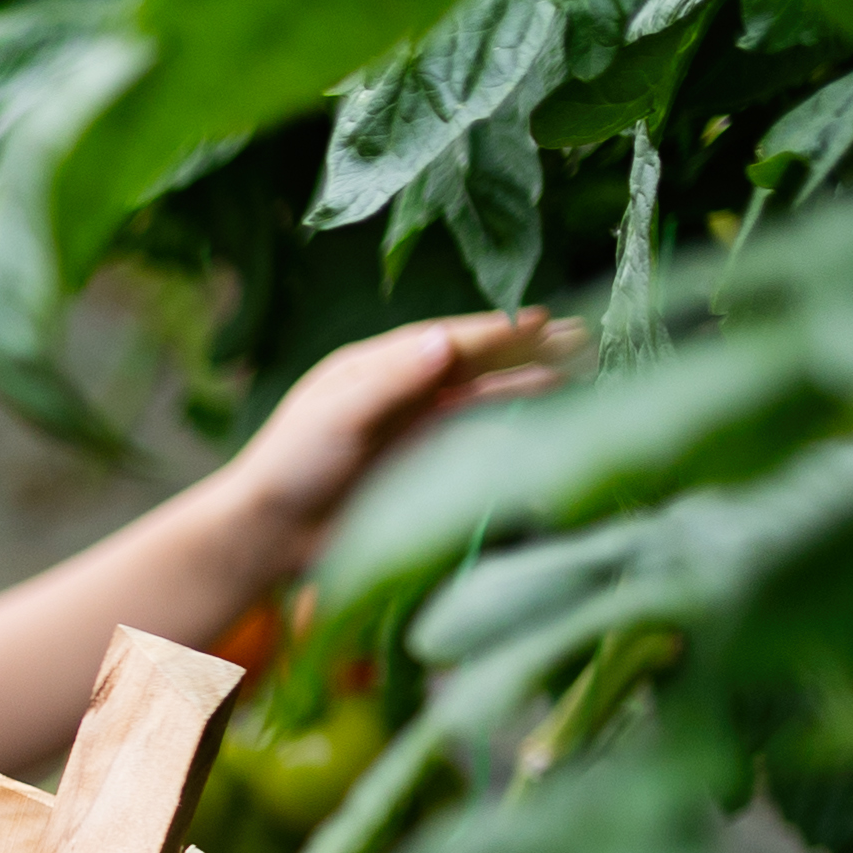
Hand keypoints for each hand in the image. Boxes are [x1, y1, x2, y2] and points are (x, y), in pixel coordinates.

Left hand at [215, 312, 575, 582]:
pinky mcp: (419, 463)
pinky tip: (545, 409)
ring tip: (580, 367)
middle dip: (526, 348)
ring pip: (482, 394)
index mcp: (372, 366)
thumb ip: (394, 382)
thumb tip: (447, 343)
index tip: (542, 319)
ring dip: (528, 380)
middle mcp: (398, 388)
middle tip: (583, 334)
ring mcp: (411, 425)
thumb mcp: (339, 416)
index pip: (446, 340)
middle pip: (473, 361)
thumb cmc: (292, 466)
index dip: (495, 331)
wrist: (270, 533)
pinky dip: (510, 418)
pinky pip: (473, 432)